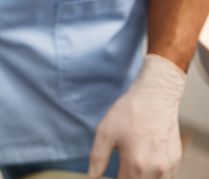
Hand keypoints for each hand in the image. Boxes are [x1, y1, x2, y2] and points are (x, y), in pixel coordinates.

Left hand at [88, 54, 186, 178]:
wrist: (155, 97)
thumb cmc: (128, 113)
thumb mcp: (105, 133)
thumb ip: (98, 159)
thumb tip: (92, 177)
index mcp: (136, 165)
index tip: (111, 174)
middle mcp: (156, 170)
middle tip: (120, 169)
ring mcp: (168, 166)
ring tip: (131, 168)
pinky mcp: (176, 160)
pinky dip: (154, 177)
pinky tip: (144, 167)